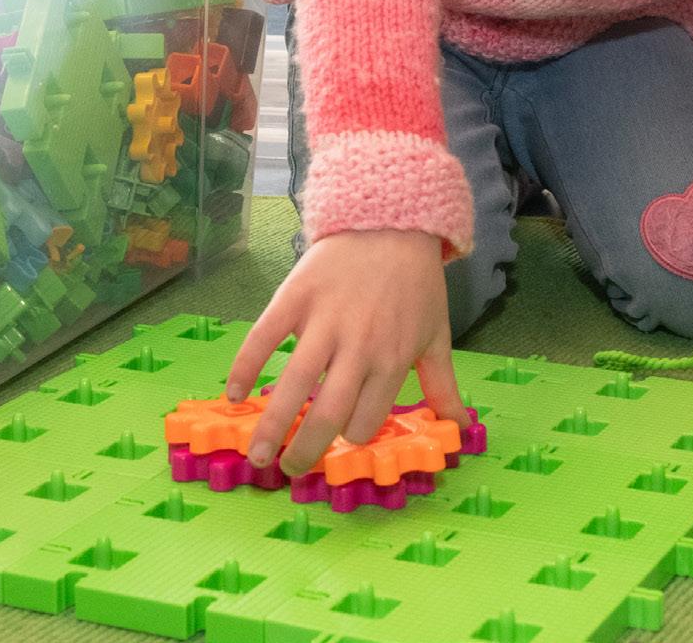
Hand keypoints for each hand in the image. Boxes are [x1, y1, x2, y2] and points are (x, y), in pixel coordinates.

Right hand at [225, 229, 463, 475]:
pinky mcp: (295, 296)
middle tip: (290, 471)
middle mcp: (357, 346)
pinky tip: (234, 394)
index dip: (350, 438)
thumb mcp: (436, 334)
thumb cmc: (415, 282)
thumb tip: (458, 427)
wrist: (391, 220)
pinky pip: (263, 337)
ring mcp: (323, 321)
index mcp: (392, 360)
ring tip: (257, 456)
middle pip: (328, 414)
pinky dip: (244, 367)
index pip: (365, 420)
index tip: (336, 444)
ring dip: (272, 427)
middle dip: (306, 451)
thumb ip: (442, 384)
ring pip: (293, 385)